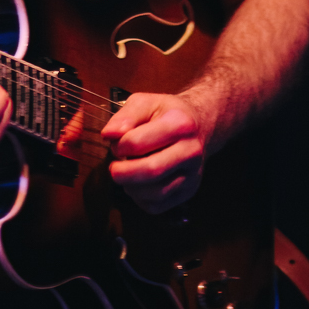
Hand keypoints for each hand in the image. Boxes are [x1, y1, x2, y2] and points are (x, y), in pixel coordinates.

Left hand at [101, 92, 205, 213]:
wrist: (199, 125)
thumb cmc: (166, 114)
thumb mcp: (145, 102)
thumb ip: (125, 116)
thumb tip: (109, 135)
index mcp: (179, 123)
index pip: (137, 143)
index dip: (118, 146)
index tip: (117, 144)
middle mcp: (191, 150)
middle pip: (151, 171)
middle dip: (122, 173)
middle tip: (114, 168)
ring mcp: (193, 173)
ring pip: (155, 193)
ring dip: (131, 188)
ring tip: (127, 175)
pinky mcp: (189, 190)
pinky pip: (158, 206)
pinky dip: (141, 200)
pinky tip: (138, 185)